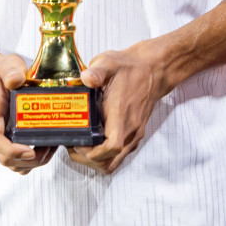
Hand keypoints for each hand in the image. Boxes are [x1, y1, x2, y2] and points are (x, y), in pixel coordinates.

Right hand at [0, 51, 55, 174]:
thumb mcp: (5, 66)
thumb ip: (12, 71)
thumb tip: (17, 79)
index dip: (12, 150)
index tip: (30, 151)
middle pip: (6, 158)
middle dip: (30, 159)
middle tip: (50, 148)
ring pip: (11, 162)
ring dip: (31, 162)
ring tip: (50, 148)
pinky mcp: (1, 140)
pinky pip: (14, 158)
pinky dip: (29, 159)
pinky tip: (43, 147)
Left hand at [67, 42, 170, 174]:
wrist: (153, 70)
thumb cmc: (130, 68)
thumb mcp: (109, 63)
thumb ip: (96, 71)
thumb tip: (85, 78)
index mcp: (121, 114)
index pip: (112, 146)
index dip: (92, 152)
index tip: (78, 144)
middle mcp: (130, 129)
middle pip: (110, 162)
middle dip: (87, 160)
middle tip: (73, 145)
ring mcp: (134, 134)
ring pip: (115, 162)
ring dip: (96, 160)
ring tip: (81, 146)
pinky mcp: (134, 134)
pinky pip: (120, 155)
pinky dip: (105, 155)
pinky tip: (93, 141)